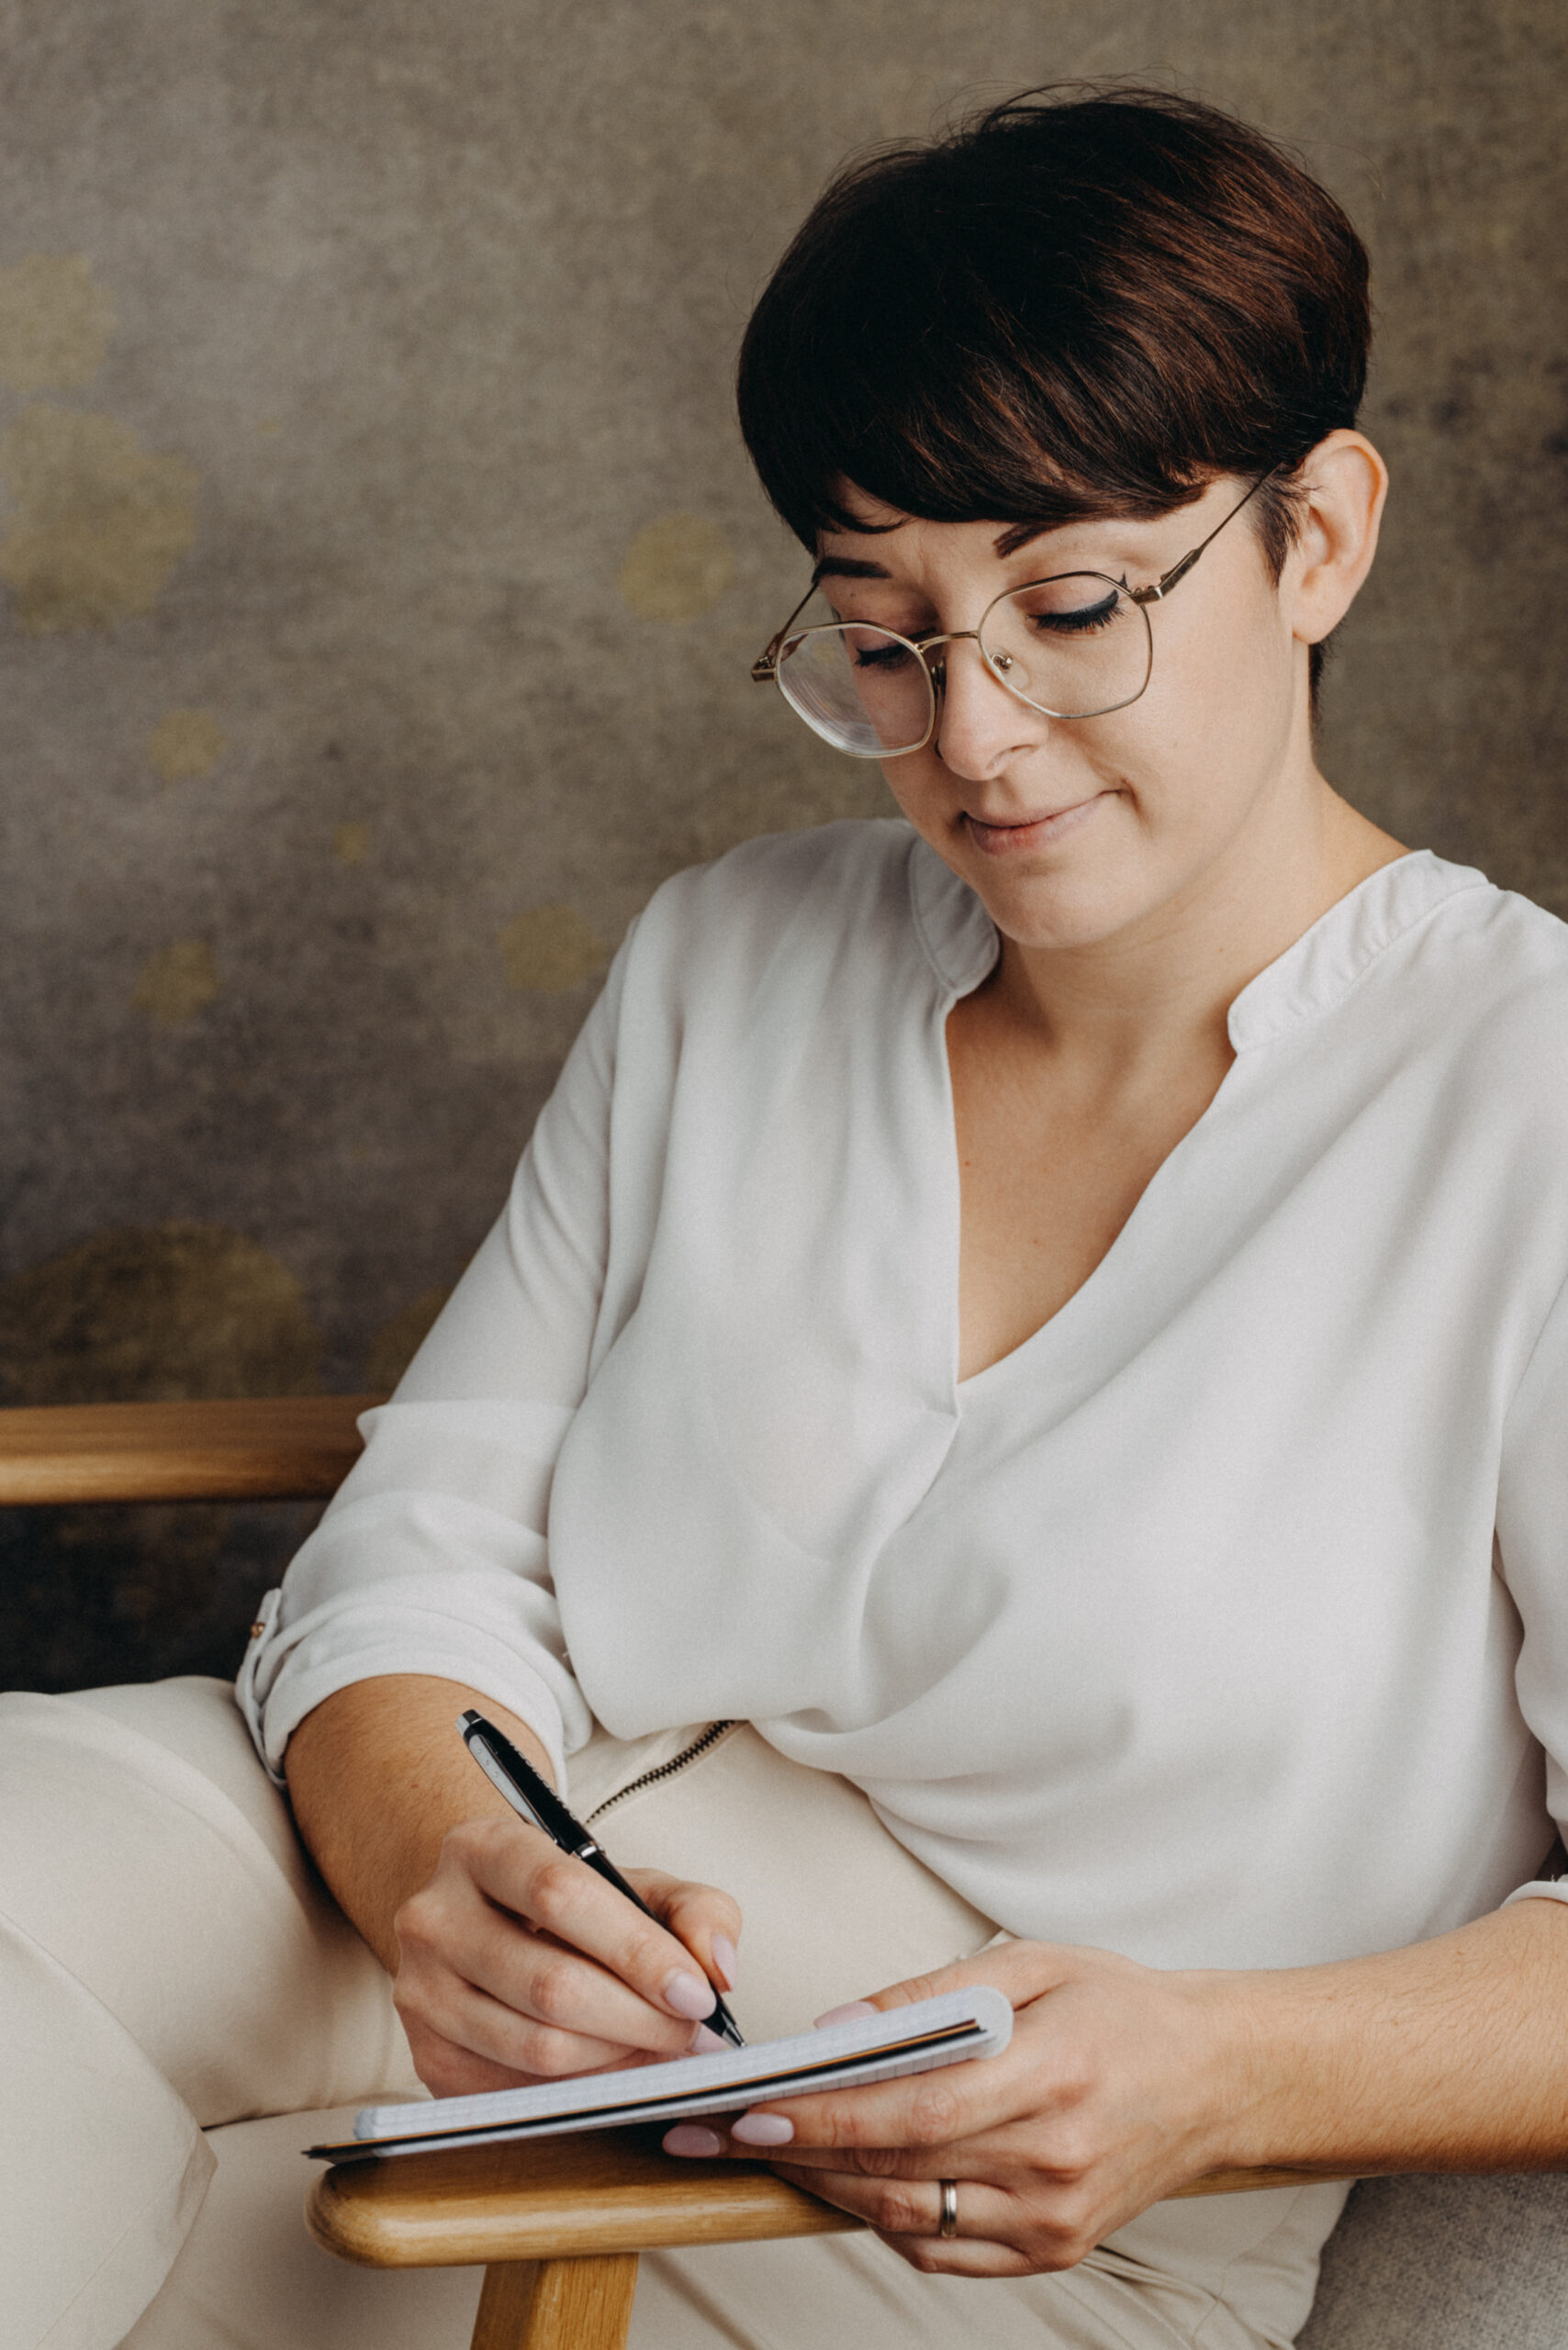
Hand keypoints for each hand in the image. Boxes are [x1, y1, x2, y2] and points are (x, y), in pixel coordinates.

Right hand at [392, 1811, 742, 2097]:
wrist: (490, 1927)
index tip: (697, 1992)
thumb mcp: (638, 1885)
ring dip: (619, 2061)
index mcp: (482, 1847)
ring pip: (536, 2048)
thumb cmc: (575, 1907)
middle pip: (550, 1984)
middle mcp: (433, 1916)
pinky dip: (583, 2091)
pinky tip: (615, 2069)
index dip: (636, 1951)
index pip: (559, 1895)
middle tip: (691, 2032)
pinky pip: (519, 2093)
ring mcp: (421, 1992)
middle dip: (640, 2019)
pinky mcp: (428, 2059)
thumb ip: (696, 1910)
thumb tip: (719, 1968)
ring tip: (661, 2048)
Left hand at [663, 1941, 1238, 2275]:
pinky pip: (944, 2253)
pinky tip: (849, 2181)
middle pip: (896, 2171)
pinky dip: (885, 2221)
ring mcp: (1053, 2220)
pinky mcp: (1052, 2251)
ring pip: (909, 2220)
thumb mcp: (1030, 1964)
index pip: (908, 2112)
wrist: (1214, 2079)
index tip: (748, 2109)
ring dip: (827, 2188)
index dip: (820, 2118)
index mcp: (1051, 2077)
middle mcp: (1052, 2162)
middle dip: (795, 2151)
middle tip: (720, 2131)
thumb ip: (930, 1997)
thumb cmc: (1121, 2009)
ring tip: (767, 2151)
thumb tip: (838, 2029)